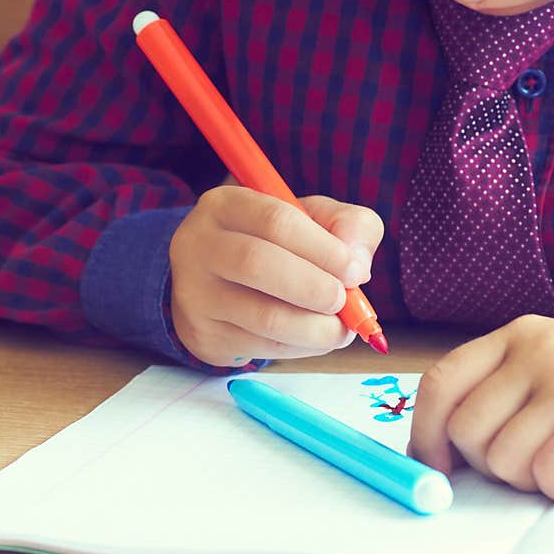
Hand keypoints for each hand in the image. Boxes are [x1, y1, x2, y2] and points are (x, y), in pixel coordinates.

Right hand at [169, 185, 383, 365]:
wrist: (220, 284)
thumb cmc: (277, 245)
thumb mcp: (313, 220)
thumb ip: (348, 226)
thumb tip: (358, 264)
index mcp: (226, 205)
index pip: (276, 220)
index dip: (323, 248)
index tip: (354, 271)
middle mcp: (198, 245)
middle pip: (257, 264)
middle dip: (314, 288)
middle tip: (342, 301)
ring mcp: (195, 293)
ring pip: (264, 317)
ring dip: (315, 328)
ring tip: (340, 328)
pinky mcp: (204, 335)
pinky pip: (262, 347)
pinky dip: (301, 348)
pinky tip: (314, 338)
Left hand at [408, 315, 553, 500]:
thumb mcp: (548, 373)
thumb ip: (495, 397)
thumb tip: (433, 451)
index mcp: (515, 336)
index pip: (441, 382)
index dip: (425, 432)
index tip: (434, 467)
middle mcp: (540, 348)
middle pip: (467, 430)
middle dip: (489, 465)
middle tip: (531, 462)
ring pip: (505, 458)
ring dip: (530, 480)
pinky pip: (552, 471)